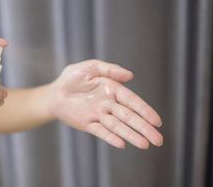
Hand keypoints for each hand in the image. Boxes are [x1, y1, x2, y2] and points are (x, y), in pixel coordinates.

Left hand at [48, 60, 162, 148]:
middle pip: (129, 117)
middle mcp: (108, 104)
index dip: (145, 111)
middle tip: (158, 140)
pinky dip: (110, 138)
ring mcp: (98, 115)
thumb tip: (130, 75)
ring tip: (145, 145)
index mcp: (112, 90)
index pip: (132, 101)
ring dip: (131, 135)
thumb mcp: (90, 68)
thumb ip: (110, 70)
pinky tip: (122, 144)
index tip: (157, 121)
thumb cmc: (72, 78)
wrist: (54, 93)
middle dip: (144, 128)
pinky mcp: (87, 124)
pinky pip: (100, 132)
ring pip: (117, 126)